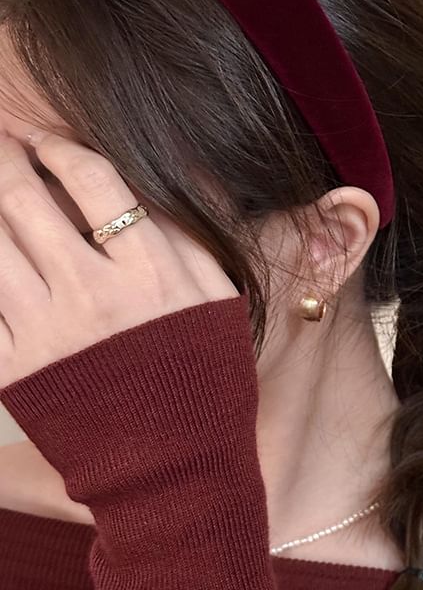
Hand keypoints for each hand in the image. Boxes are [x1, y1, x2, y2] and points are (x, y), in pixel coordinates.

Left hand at [0, 130, 239, 387]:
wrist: (176, 465)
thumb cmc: (206, 373)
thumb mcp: (219, 294)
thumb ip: (190, 231)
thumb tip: (174, 173)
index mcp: (150, 271)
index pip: (94, 183)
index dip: (63, 148)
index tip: (50, 138)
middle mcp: (93, 294)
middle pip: (27, 203)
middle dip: (8, 159)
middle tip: (4, 142)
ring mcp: (48, 332)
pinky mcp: (16, 368)